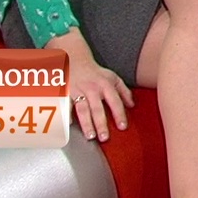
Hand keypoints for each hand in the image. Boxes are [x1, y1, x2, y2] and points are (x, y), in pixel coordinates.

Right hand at [47, 28, 132, 142]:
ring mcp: (78, 91)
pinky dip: (66, 114)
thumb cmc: (95, 72)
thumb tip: (132, 105)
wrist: (75, 59)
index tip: (122, 127)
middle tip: (104, 137)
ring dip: (86, 123)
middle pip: (97, 108)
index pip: (115, 101)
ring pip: (82, 109)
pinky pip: (65, 105)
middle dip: (101, 123)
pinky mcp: (65, 93)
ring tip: (90, 135)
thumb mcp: (113, 78)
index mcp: (105, 85)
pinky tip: (68, 124)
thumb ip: (124, 91)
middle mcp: (92, 88)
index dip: (119, 114)